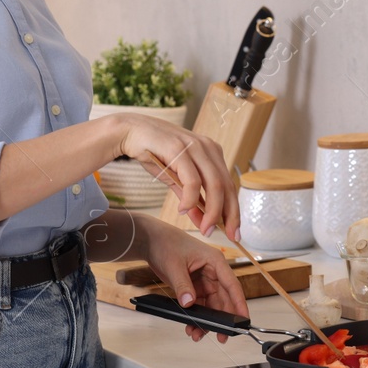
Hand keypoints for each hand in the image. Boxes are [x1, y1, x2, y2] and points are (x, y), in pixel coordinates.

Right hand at [114, 114, 241, 241]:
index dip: (235, 211)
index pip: (229, 185)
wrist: (131, 131)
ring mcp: (195, 147)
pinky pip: (192, 180)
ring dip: (212, 211)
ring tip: (205, 228)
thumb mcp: (176, 179)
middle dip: (230, 215)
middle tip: (229, 236)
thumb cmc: (154, 153)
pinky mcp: (179, 149)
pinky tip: (183, 210)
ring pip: (214, 184)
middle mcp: (208, 148)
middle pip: (227, 186)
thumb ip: (190, 198)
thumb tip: (202, 220)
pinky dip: (190, 199)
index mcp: (212, 153)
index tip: (236, 232)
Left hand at [140, 218, 248, 342]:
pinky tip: (191, 327)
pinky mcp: (194, 286)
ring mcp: (204, 280)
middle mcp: (213, 272)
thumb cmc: (166, 243)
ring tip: (197, 334)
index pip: (232, 285)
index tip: (243, 320)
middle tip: (221, 336)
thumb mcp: (174, 266)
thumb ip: (183, 286)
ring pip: (211, 305)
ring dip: (207, 320)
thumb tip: (189, 304)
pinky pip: (200, 305)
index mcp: (215, 262)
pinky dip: (197, 316)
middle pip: (224, 299)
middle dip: (222, 319)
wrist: (150, 240)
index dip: (239, 304)